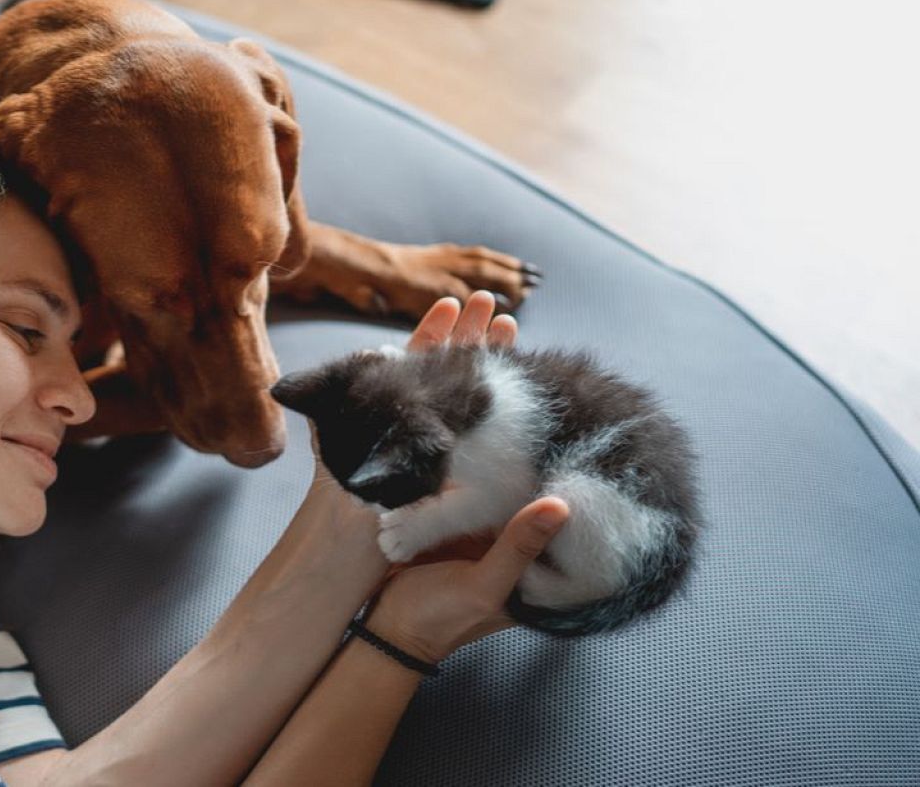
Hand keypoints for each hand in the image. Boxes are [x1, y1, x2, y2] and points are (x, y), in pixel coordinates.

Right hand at [365, 290, 553, 662]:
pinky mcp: (398, 481)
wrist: (384, 634)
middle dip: (488, 361)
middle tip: (499, 315)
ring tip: (459, 313)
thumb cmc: (442, 617)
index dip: (524, 393)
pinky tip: (405, 349)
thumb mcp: (487, 587)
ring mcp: (433, 480)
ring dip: (446, 360)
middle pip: (483, 409)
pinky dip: (402, 384)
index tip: (528, 352)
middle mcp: (472, 483)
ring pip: (441, 406)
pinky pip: (402, 422)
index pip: (519, 432)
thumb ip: (520, 546)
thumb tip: (561, 503)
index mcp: (503, 502)